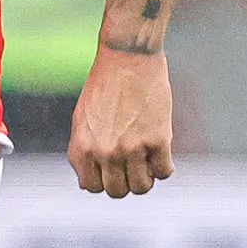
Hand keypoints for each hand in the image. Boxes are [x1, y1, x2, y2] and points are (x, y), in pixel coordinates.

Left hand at [68, 45, 175, 198]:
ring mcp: (130, 148)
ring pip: (142, 187)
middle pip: (117, 191)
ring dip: (147, 177)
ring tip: (149, 160)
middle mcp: (104, 152)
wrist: (127, 56)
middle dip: (127, 181)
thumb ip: (84, 150)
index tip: (114, 168)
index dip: (105, 179)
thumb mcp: (83, 118)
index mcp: (82, 148)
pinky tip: (161, 151)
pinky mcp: (156, 139)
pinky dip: (164, 166)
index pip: (92, 187)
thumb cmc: (105, 84)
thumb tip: (86, 184)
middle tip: (134, 164)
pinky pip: (164, 171)